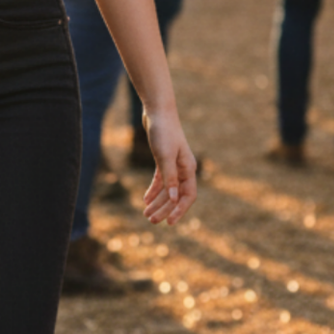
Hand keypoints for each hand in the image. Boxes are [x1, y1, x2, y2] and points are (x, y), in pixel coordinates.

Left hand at [141, 107, 197, 225]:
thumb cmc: (163, 132)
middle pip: (176, 196)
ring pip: (167, 190)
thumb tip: (174, 200)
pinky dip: (153, 190)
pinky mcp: (163, 160)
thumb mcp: (165, 156)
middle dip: (164, 209)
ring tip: (146, 214)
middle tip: (150, 220)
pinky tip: (145, 200)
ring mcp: (173, 165)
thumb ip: (169, 178)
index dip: (179, 210)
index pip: (188, 196)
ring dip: (157, 202)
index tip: (169, 222)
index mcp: (188, 168)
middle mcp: (183, 169)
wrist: (157, 111)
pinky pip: (160, 181)